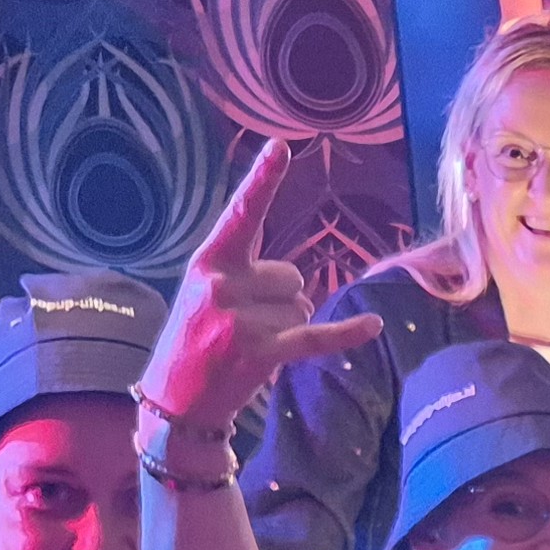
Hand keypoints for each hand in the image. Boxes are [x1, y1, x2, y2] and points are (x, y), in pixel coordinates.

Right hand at [140, 141, 379, 437]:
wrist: (176, 402)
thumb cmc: (194, 340)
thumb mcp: (202, 292)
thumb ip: (240, 271)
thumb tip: (296, 281)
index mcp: (208, 263)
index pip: (241, 215)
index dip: (262, 181)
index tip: (281, 148)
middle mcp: (223, 286)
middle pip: (291, 275)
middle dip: (280, 298)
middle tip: (245, 325)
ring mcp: (241, 321)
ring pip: (301, 307)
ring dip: (287, 326)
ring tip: (250, 345)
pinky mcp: (261, 353)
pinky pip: (315, 336)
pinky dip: (345, 333)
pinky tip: (373, 326)